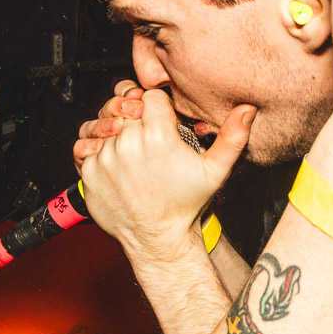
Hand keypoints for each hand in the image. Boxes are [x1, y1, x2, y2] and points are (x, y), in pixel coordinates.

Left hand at [78, 88, 251, 261]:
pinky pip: (84, 144)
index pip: (150, 96)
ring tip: (127, 144)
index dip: (156, 106)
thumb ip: (232, 137)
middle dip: (133, 113)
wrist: (158, 238)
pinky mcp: (90, 171)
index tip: (160, 120)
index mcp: (159, 136)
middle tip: (144, 132)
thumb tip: (248, 109)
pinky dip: (95, 147)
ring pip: (102, 121)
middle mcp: (129, 143)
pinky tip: (112, 157)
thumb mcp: (215, 171)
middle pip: (123, 104)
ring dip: (112, 129)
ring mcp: (107, 157)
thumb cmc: (185, 204)